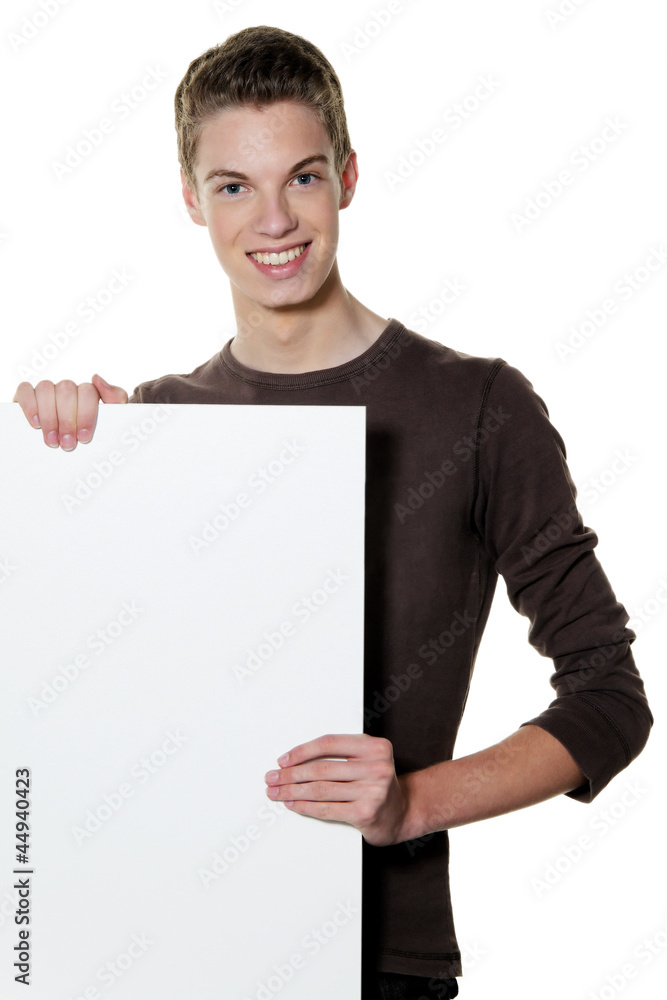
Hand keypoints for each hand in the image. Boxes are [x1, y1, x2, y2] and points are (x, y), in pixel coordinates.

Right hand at [13, 374, 127, 450]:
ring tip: (52, 440)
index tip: (84, 437)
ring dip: (49, 417)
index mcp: (88, 392)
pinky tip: (36, 424)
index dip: (86, 414)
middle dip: (67, 420)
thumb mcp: (111, 420)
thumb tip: (97, 378)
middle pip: (66, 391)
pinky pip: (25, 389)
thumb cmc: (93, 434)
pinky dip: (30, 405)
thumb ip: (115, 398)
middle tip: (68, 444)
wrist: (65, 449)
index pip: (88, 392)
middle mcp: (67, 388)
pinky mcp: (27, 394)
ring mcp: (47, 390)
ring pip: (46, 389)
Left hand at [264, 733, 407, 846]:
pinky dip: (305, 806)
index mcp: (374, 747)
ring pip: (320, 789)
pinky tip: (293, 804)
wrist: (403, 812)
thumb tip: (295, 760)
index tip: (283, 760)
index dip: (302, 751)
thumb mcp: (367, 759)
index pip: (329, 743)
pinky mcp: (366, 813)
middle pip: (321, 768)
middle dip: (291, 774)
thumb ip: (341, 754)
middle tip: (272, 778)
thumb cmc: (378, 783)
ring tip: (277, 792)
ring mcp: (373, 791)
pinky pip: (326, 808)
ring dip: (292, 791)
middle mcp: (376, 766)